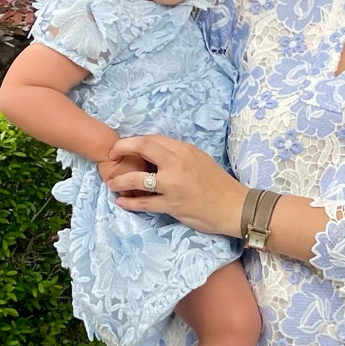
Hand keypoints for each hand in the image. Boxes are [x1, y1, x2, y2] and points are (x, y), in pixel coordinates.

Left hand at [104, 133, 245, 239]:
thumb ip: (177, 154)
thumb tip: (154, 152)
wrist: (233, 207)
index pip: (153, 139)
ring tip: (111, 183)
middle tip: (111, 155)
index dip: (134, 141)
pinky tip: (121, 202)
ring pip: (137, 179)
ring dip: (120, 181)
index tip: (124, 146)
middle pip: (143, 147)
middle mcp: (177, 163)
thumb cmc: (217, 183)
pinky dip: (129, 202)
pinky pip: (144, 203)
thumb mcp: (199, 159)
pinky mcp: (172, 205)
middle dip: (122, 149)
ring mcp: (173, 185)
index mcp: (185, 150)